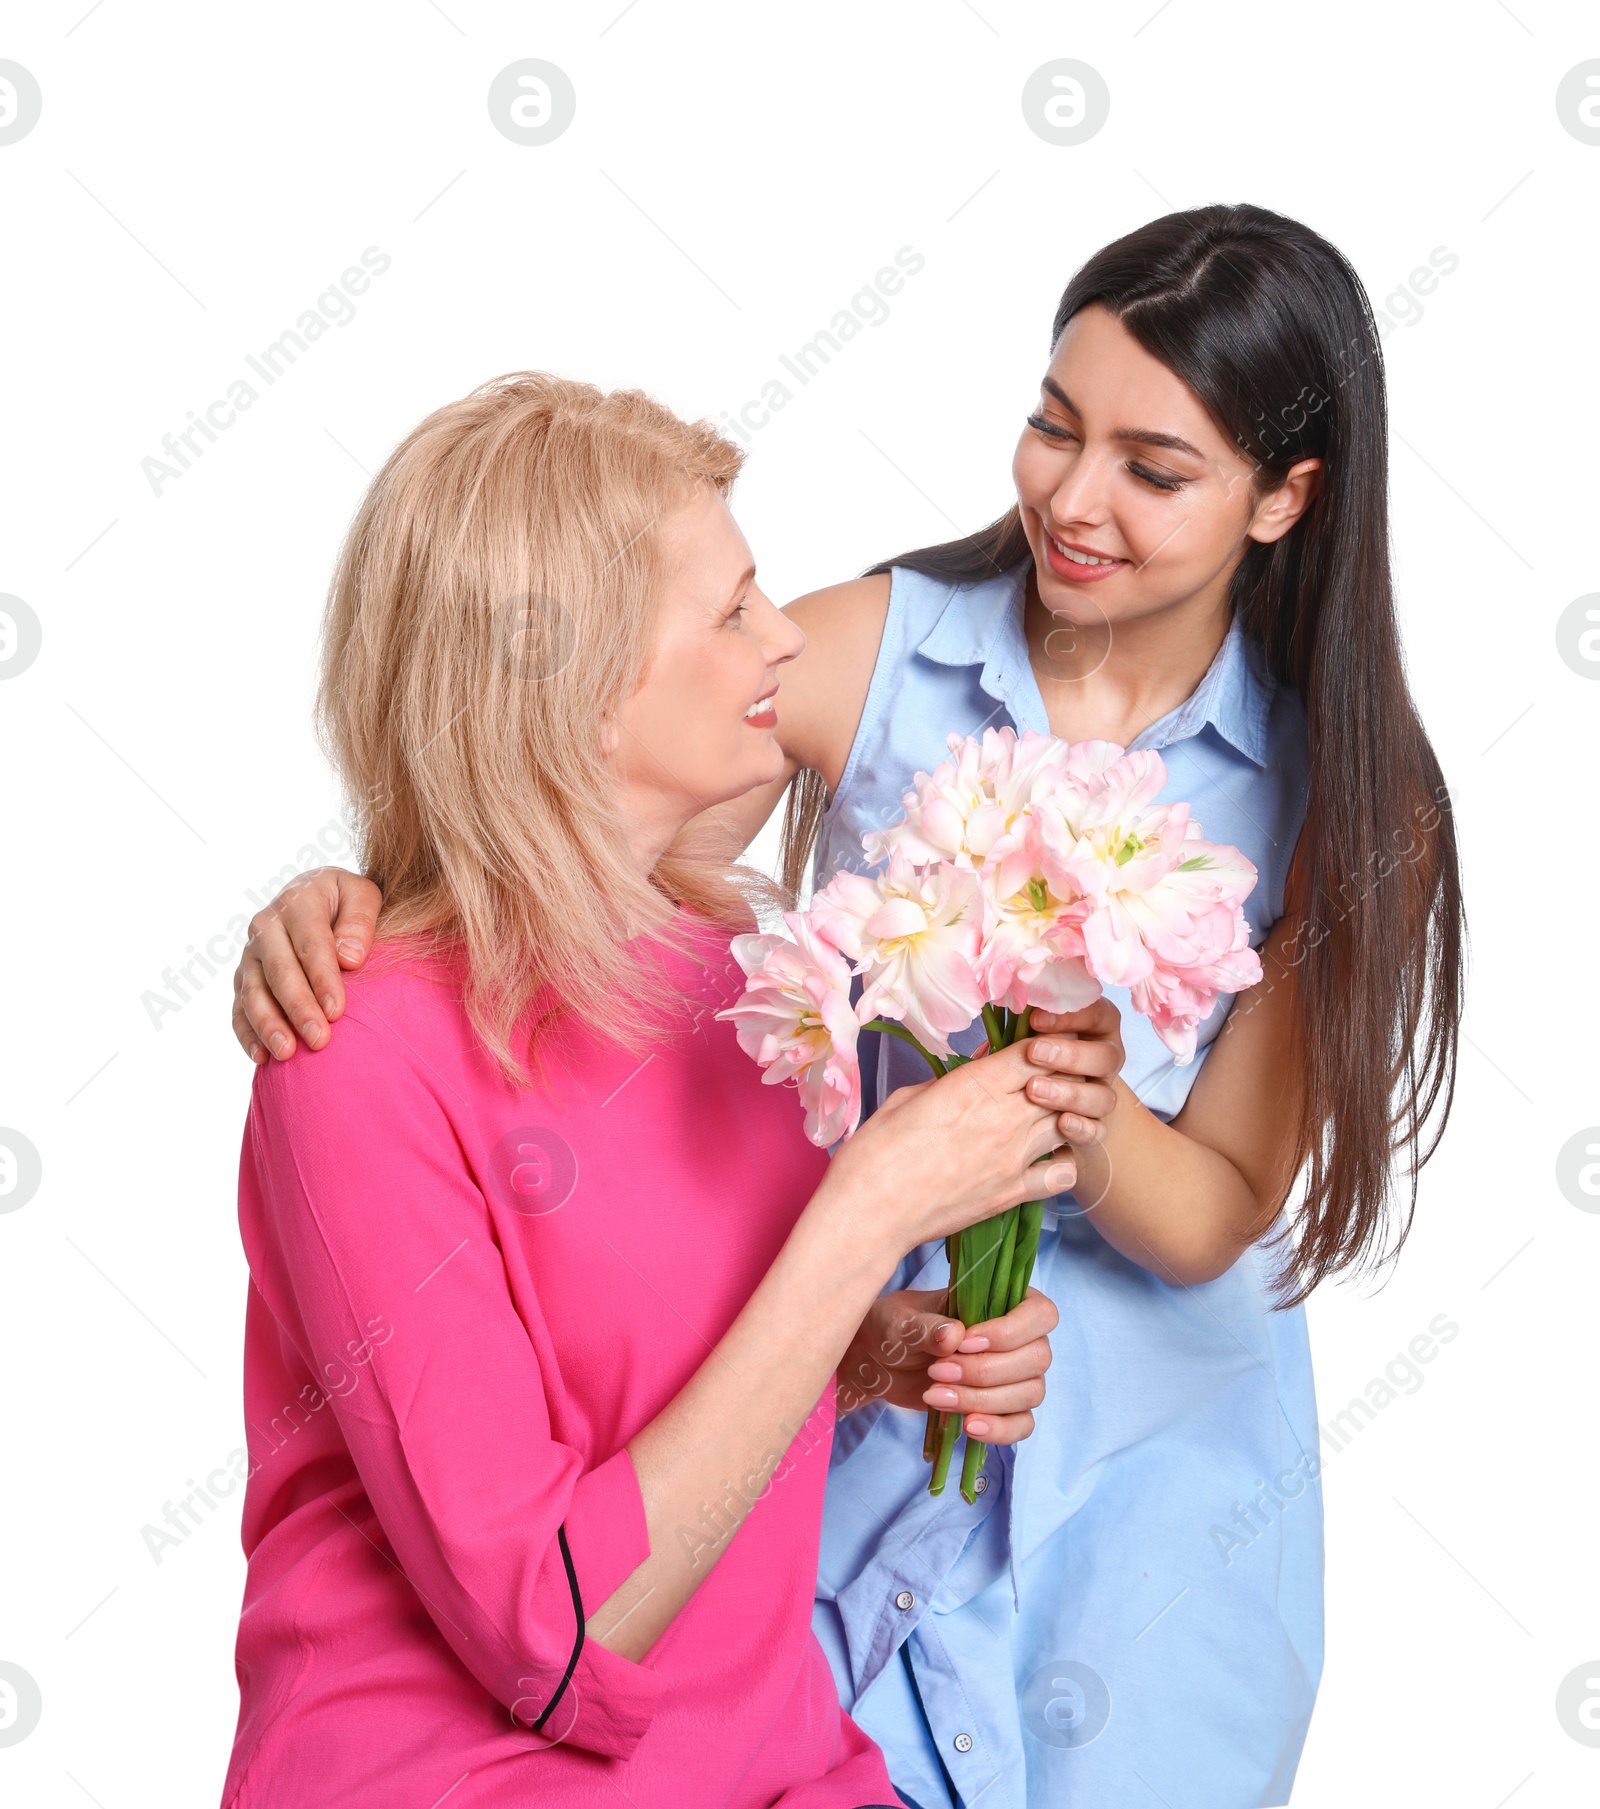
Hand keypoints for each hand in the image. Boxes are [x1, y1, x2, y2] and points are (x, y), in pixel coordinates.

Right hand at [232, 868, 382, 1063]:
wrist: (316, 896)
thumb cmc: (346, 902)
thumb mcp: (362, 894)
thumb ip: (360, 919)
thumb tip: (349, 958)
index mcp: (298, 902)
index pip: (311, 945)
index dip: (322, 979)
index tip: (336, 1011)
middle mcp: (267, 927)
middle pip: (280, 972)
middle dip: (298, 1008)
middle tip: (318, 1040)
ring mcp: (251, 954)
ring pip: (253, 992)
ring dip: (268, 1025)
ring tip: (287, 1053)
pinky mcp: (243, 977)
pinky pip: (239, 1008)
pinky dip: (247, 1033)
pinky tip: (261, 1057)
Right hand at [823, 1041, 1071, 1256]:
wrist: (870, 1212)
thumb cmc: (876, 1151)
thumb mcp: (908, 1097)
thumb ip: (953, 1077)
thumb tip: (982, 1061)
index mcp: (976, 1085)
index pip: (1036, 1050)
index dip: (1042, 1043)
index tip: (1035, 1045)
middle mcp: (1005, 1118)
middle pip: (1062, 1082)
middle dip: (1059, 1074)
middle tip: (1047, 1075)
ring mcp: (1015, 1158)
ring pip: (1070, 1122)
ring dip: (1063, 1113)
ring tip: (1045, 1113)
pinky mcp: (1014, 1194)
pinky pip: (1064, 1173)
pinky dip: (1063, 1162)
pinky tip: (1045, 1157)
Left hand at [837, 1286, 1057, 1444]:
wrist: (880, 1361)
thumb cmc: (896, 1326)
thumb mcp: (901, 1320)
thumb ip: (926, 1326)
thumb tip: (954, 1335)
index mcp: (1003, 1300)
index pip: (1040, 1314)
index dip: (1010, 1332)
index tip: (965, 1343)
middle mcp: (1019, 1337)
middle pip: (1037, 1358)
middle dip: (985, 1371)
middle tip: (937, 1371)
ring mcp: (1015, 1374)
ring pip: (1030, 1393)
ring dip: (983, 1399)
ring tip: (935, 1396)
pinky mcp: (1003, 1407)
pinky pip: (1022, 1424)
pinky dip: (1000, 1430)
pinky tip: (968, 1427)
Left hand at [1021, 998, 1124, 1145]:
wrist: (1028, 1100)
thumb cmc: (1025, 1053)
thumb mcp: (1024, 1033)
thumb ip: (1024, 1020)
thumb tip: (1006, 1000)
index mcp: (1095, 1028)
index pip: (1098, 1015)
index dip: (1072, 1016)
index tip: (1036, 1018)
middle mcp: (1106, 1060)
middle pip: (1107, 1057)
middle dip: (1071, 1055)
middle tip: (1034, 1053)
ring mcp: (1102, 1094)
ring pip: (1104, 1096)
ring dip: (1071, 1093)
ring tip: (1034, 1089)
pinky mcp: (1096, 1127)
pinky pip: (1098, 1131)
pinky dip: (1082, 1128)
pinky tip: (1060, 1122)